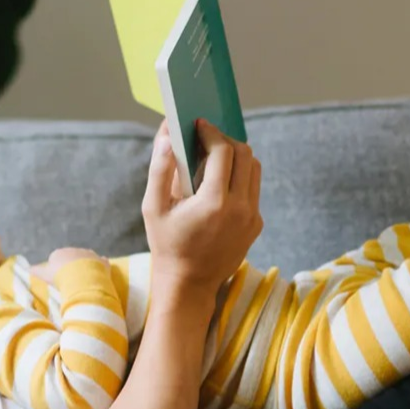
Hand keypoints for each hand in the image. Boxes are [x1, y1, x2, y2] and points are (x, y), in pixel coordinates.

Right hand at [31, 248, 107, 283]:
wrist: (81, 278)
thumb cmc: (60, 276)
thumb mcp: (44, 274)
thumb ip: (35, 271)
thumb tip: (26, 268)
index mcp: (60, 253)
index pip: (56, 258)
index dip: (56, 269)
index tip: (57, 279)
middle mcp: (76, 250)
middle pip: (72, 258)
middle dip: (72, 266)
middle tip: (71, 280)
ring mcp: (90, 254)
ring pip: (87, 259)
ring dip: (86, 266)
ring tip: (84, 280)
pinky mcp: (102, 261)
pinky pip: (101, 263)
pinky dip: (100, 267)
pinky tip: (99, 275)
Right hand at [141, 118, 262, 296]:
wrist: (189, 284)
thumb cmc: (166, 244)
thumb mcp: (153, 207)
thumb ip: (160, 168)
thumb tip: (168, 134)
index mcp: (213, 203)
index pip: (223, 151)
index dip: (211, 132)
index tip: (198, 124)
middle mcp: (240, 208)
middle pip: (244, 154)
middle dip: (225, 139)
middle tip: (205, 137)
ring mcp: (252, 217)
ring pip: (254, 169)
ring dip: (236, 156)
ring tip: (213, 156)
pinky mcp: (256, 224)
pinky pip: (253, 189)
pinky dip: (238, 177)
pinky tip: (218, 183)